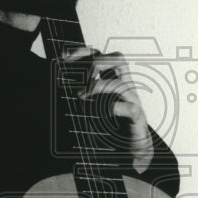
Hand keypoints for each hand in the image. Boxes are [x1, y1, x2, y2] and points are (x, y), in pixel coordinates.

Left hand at [62, 46, 153, 174]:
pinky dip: (113, 109)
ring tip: (81, 97)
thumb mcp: (92, 104)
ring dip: (99, 87)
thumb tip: (59, 87)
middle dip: (96, 64)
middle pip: (117, 59)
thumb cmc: (112, 124)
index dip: (83, 52)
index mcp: (112, 79)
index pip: (101, 55)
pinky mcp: (137, 118)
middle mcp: (124, 86)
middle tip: (79, 81)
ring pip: (121, 83)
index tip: (64, 58)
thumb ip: (81, 94)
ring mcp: (132, 101)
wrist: (134, 145)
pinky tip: (102, 114)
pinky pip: (130, 108)